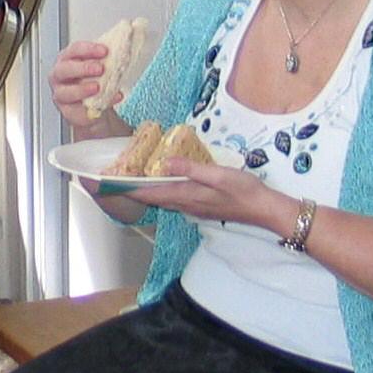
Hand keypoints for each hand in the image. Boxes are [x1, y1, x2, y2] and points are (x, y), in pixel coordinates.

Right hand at [50, 39, 122, 134]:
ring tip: (97, 87)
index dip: (88, 49)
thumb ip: (105, 60)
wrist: (93, 104)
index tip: (104, 51)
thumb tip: (123, 50)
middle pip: (64, 69)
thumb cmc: (92, 80)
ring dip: (82, 89)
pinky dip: (94, 106)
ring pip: (65, 92)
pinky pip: (77, 110)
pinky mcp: (67, 111)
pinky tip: (109, 100)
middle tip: (100, 69)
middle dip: (82, 68)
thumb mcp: (99, 66)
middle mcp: (60, 76)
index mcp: (67, 59)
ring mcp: (61, 94)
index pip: (74, 50)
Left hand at [126, 157, 291, 232]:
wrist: (264, 209)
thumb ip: (191, 169)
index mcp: (185, 196)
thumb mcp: (218, 175)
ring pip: (162, 198)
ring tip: (132, 179)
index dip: (128, 188)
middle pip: (152, 197)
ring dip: (147, 190)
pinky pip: (173, 198)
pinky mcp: (200, 205)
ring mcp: (192, 206)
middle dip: (133, 189)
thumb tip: (164, 163)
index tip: (108, 184)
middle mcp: (184, 204)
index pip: (149, 192)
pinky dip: (162, 190)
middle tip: (115, 178)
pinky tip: (164, 181)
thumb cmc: (243, 190)